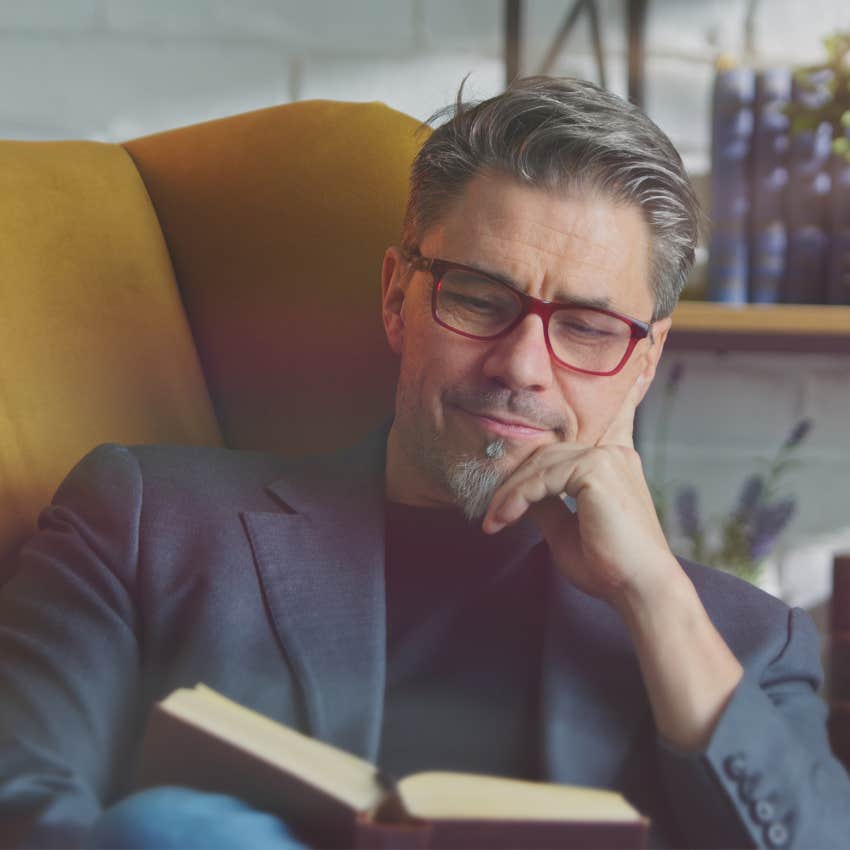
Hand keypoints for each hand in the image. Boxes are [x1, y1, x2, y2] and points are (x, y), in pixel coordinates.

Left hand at [482, 375, 678, 605]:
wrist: (640, 590)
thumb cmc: (609, 568)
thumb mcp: (566, 531)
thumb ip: (546, 506)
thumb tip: (520, 494)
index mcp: (610, 464)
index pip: (561, 453)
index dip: (528, 472)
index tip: (503, 502)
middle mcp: (611, 453)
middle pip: (545, 456)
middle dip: (513, 485)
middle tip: (491, 516)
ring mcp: (606, 457)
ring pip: (540, 465)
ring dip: (510, 494)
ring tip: (493, 521)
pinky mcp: (596, 468)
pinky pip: (542, 478)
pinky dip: (518, 497)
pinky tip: (504, 519)